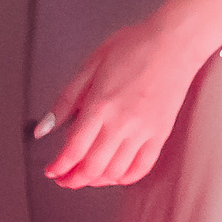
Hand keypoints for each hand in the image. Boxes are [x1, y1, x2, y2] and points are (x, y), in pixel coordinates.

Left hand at [37, 0, 221, 186]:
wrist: (177, 40)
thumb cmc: (136, 46)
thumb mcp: (91, 65)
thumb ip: (65, 100)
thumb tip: (44, 129)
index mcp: (100, 105)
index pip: (73, 151)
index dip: (58, 167)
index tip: (53, 170)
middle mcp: (122, 122)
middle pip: (92, 168)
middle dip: (73, 180)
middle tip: (65, 178)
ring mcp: (144, 129)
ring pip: (115, 172)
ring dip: (97, 180)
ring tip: (89, 176)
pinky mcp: (161, 132)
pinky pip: (142, 166)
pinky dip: (126, 177)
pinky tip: (116, 172)